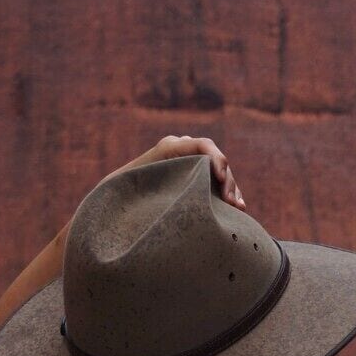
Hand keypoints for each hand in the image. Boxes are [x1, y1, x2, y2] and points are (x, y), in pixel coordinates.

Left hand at [111, 133, 244, 209]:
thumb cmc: (120, 190)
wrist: (116, 195)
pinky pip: (218, 184)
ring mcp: (192, 164)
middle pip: (216, 160)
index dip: (216, 159)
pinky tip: (238, 209)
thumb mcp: (130, 183)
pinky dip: (229, 196)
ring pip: (221, 174)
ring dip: (232, 190)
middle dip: (227, 181)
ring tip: (239, 209)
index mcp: (169, 147)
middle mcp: (184, 151)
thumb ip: (150, 178)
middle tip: (232, 203)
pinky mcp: (197, 179)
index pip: (202, 145)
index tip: (220, 178)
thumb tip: (162, 183)